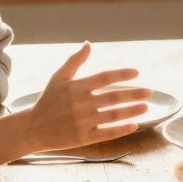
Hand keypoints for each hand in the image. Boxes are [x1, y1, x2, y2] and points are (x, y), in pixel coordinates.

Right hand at [26, 43, 149, 151]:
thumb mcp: (58, 78)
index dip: (121, 74)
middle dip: (133, 94)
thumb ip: (75, 61)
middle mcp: (81, 104)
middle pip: (113, 97)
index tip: (136, 73)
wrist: (33, 128)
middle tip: (149, 92)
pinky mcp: (83, 138)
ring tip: (146, 107)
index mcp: (76, 87)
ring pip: (113, 116)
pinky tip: (135, 126)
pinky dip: (121, 130)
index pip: (104, 78)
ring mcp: (83, 122)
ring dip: (131, 111)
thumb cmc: (48, 100)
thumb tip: (88, 43)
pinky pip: (106, 133)